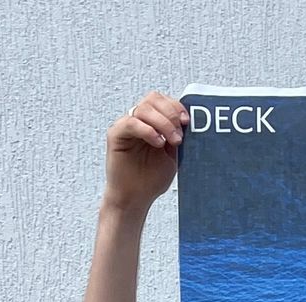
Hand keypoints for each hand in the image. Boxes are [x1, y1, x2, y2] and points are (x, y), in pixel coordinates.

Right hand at [104, 91, 186, 212]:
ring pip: (144, 108)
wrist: (135, 199)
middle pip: (153, 99)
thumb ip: (177, 137)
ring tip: (171, 142)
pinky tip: (158, 143)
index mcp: (152, 122)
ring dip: (162, 123)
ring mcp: (126, 126)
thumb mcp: (172, 156)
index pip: (163, 101)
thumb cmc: (152, 180)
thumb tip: (189, 122)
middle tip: (178, 135)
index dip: (176, 106)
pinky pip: (132, 123)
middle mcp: (138, 120)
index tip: (187, 121)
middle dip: (170, 113)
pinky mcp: (116, 134)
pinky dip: (148, 130)